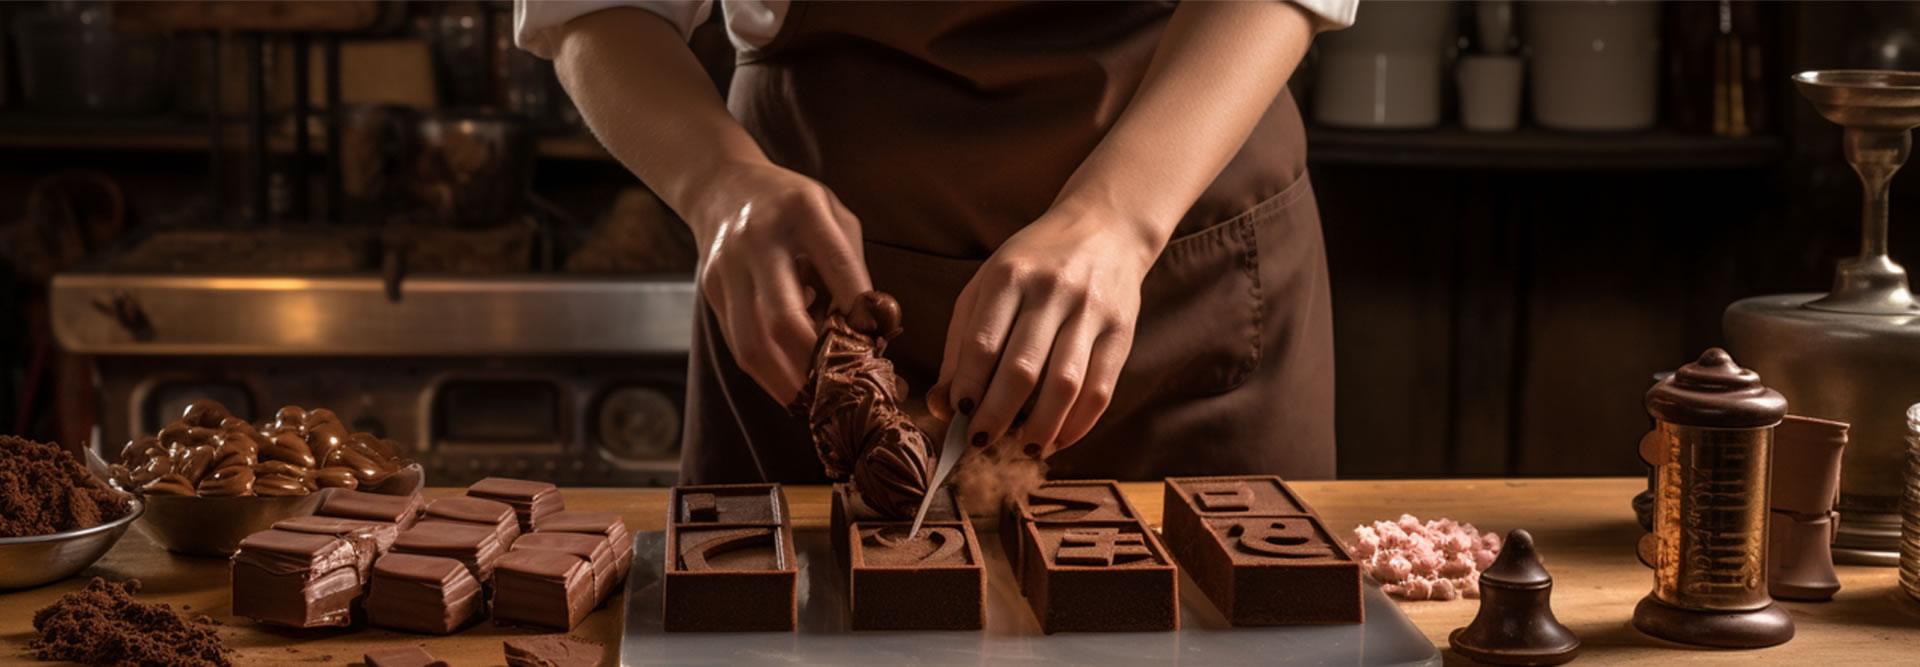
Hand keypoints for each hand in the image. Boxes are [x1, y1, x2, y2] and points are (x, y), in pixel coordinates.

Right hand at [692, 162, 872, 403]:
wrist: (722, 187)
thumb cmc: (792, 206)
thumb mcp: (833, 217)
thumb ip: (851, 268)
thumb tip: (867, 332)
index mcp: (800, 210)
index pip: (836, 265)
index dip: (858, 311)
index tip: (876, 345)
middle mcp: (758, 239)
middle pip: (782, 318)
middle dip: (815, 365)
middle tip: (841, 391)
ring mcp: (727, 267)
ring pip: (751, 343)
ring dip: (785, 382)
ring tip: (815, 401)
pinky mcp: (711, 291)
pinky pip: (737, 344)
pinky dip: (766, 372)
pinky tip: (790, 384)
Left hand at [928, 203, 1154, 456]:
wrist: (1104, 228)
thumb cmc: (1032, 266)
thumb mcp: (987, 287)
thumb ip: (962, 344)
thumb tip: (944, 406)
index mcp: (1009, 276)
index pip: (982, 345)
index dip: (968, 388)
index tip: (959, 416)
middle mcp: (1052, 291)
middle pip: (1022, 370)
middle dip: (997, 416)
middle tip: (983, 442)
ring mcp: (1091, 311)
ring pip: (1064, 386)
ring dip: (1040, 428)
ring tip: (1023, 449)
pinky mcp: (1121, 331)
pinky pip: (1100, 390)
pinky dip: (1078, 425)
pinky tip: (1058, 438)